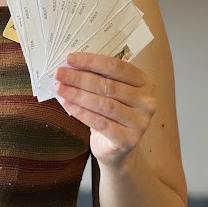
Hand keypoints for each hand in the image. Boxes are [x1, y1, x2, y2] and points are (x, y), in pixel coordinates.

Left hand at [54, 51, 156, 166]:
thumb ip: (98, 77)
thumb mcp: (111, 91)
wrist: (118, 147)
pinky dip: (82, 113)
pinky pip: (101, 123)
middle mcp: (147, 101)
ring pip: (104, 104)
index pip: (117, 67)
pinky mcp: (129, 139)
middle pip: (109, 85)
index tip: (70, 59)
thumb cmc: (112, 113)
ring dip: (78, 95)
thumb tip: (71, 66)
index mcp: (144, 83)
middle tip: (60, 74)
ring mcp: (140, 122)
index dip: (92, 62)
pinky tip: (68, 105)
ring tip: (60, 88)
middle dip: (80, 78)